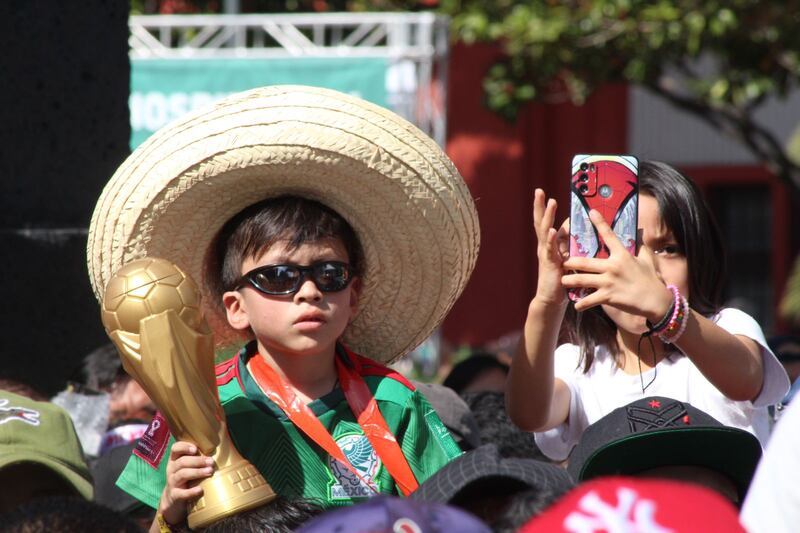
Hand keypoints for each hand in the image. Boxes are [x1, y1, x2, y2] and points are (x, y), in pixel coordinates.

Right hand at [158, 441, 214, 525]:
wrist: (174, 500)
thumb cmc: (186, 479)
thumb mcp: (188, 467)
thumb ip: (198, 458)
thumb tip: (219, 450)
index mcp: (175, 460)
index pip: (175, 448)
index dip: (184, 447)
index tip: (195, 449)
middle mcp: (172, 470)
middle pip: (182, 462)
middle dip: (198, 461)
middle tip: (211, 461)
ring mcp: (172, 483)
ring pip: (182, 474)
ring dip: (197, 472)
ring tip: (209, 471)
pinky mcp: (174, 495)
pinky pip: (181, 493)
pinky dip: (191, 491)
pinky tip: (200, 489)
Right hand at [532, 189, 569, 305]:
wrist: (551, 299)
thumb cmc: (560, 278)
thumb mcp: (565, 257)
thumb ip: (567, 243)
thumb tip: (573, 228)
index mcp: (548, 244)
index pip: (547, 222)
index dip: (546, 209)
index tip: (548, 194)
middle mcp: (544, 246)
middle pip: (540, 221)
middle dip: (540, 206)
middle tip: (539, 191)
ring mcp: (545, 253)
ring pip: (545, 230)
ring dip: (548, 215)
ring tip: (551, 202)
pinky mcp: (549, 263)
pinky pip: (549, 248)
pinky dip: (550, 238)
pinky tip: (551, 229)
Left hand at [561, 209, 671, 319]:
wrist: (656, 301)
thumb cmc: (651, 279)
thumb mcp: (647, 259)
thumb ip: (640, 245)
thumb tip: (640, 232)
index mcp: (622, 255)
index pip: (609, 235)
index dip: (599, 223)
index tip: (590, 212)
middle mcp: (612, 267)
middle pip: (584, 262)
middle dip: (569, 262)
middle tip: (562, 262)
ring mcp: (608, 282)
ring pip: (581, 280)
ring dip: (569, 281)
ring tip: (563, 281)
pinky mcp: (607, 297)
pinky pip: (588, 300)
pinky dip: (580, 304)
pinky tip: (576, 306)